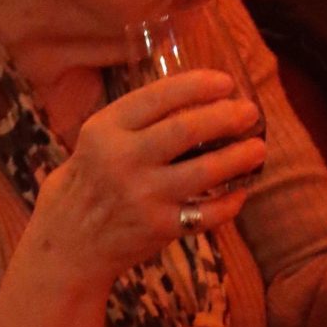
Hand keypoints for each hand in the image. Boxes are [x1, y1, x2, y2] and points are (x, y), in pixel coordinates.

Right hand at [29, 69, 266, 286]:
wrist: (68, 243)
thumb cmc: (90, 182)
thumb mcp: (96, 141)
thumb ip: (135, 122)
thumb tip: (197, 98)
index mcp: (105, 129)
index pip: (158, 97)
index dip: (197, 86)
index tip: (225, 82)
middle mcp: (122, 160)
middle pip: (186, 129)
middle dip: (226, 116)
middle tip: (250, 112)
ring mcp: (143, 196)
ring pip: (205, 171)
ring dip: (239, 158)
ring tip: (258, 148)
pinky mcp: (159, 228)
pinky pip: (207, 213)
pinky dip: (230, 202)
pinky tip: (241, 191)